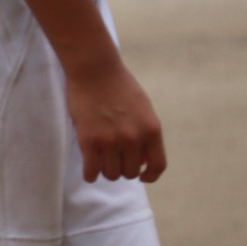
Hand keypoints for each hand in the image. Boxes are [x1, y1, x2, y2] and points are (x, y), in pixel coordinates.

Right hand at [65, 61, 166, 182]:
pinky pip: (91, 171)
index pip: (157, 165)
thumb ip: (145, 133)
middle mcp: (133, 139)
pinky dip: (90, 174)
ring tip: (100, 160)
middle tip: (114, 159)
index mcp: (151, 130)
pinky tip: (89, 170)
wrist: (95, 69)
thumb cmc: (118, 85)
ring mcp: (110, 141)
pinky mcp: (89, 141)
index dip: (150, 175)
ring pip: (111, 174)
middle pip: (130, 172)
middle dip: (123, 168)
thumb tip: (141, 159)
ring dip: (106, 170)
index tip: (142, 176)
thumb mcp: (143, 108)